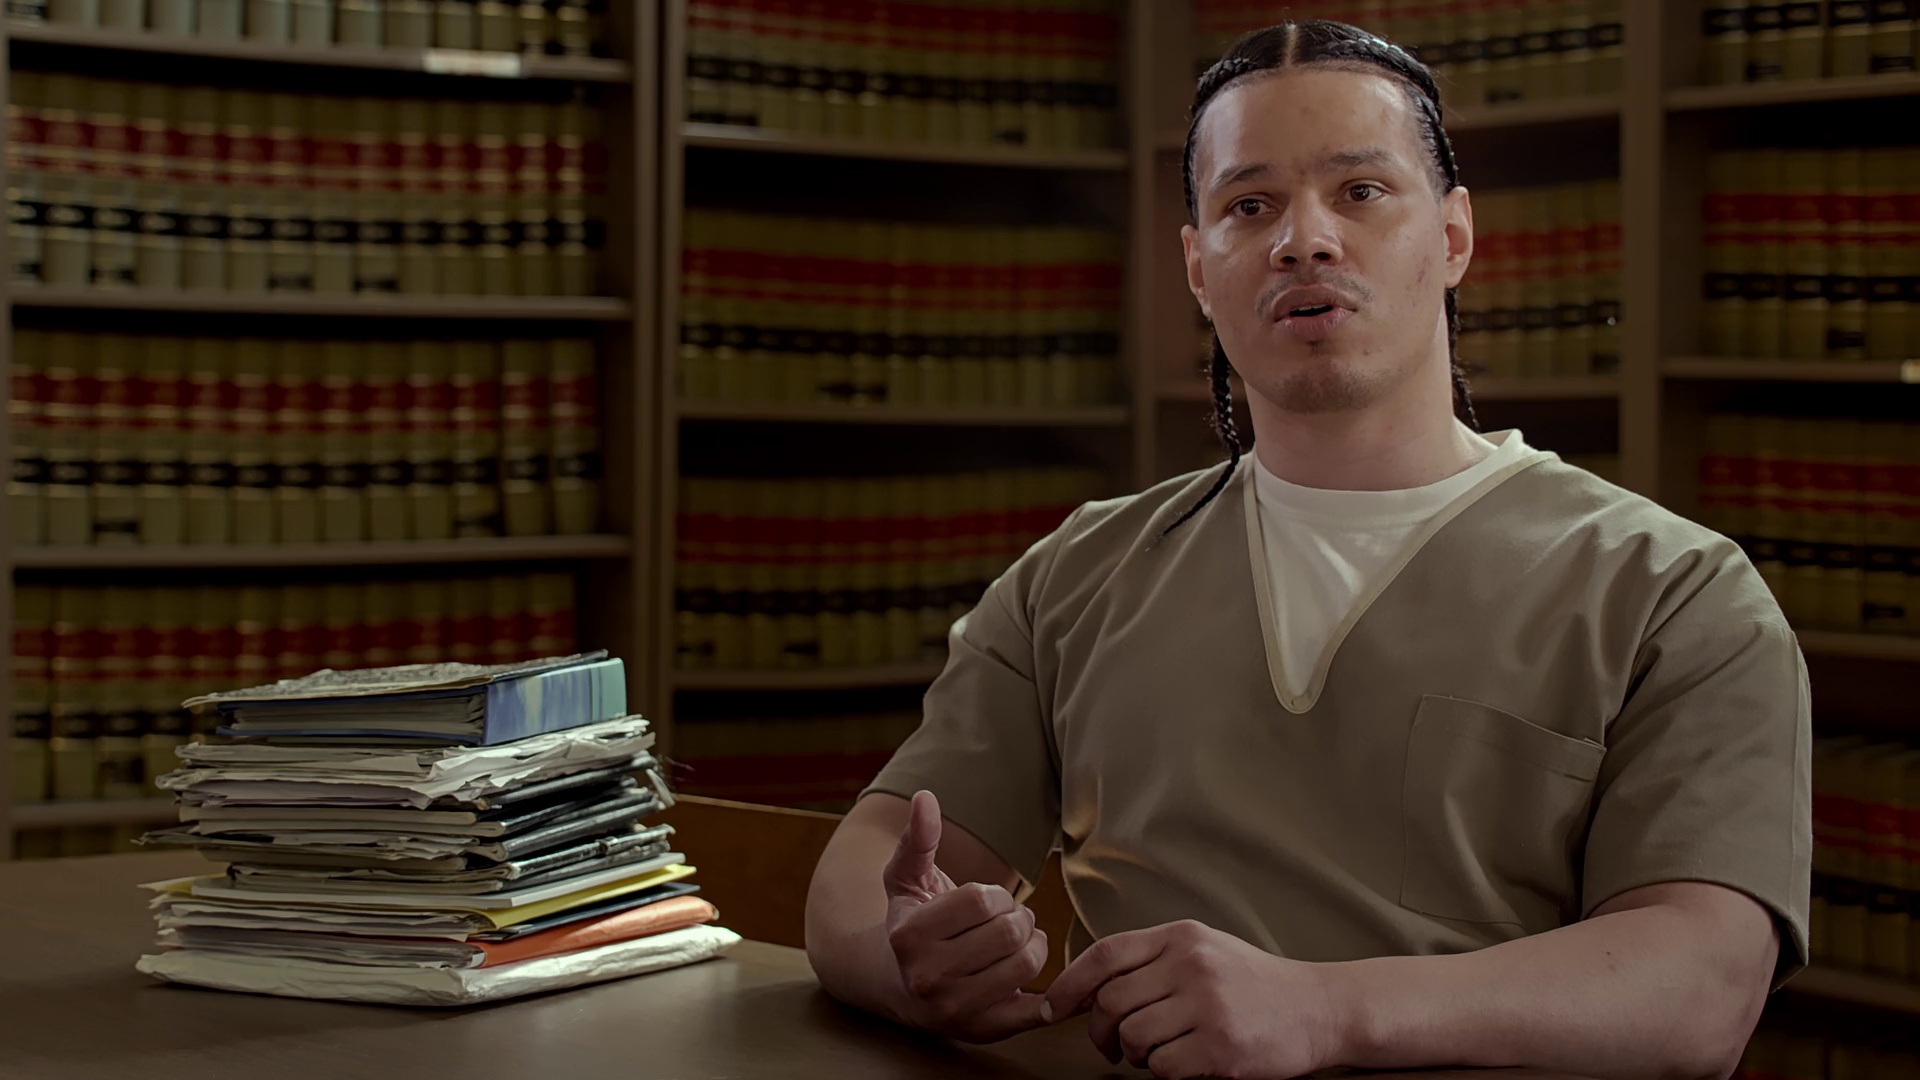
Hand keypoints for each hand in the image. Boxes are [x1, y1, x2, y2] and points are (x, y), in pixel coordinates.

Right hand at [882, 790, 1051, 1043]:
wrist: (900, 988)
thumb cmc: (912, 924)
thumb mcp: (906, 880)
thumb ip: (918, 839)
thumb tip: (925, 797)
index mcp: (909, 936)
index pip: (980, 900)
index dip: (995, 894)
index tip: (988, 901)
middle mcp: (928, 978)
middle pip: (1009, 932)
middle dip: (1019, 917)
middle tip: (1010, 920)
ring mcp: (957, 1009)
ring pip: (1027, 963)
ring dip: (1034, 944)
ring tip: (1018, 943)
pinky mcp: (986, 1030)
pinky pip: (1039, 1012)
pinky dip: (1064, 997)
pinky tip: (1070, 985)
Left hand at [1043, 920, 1350, 1078]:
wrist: (1319, 1008)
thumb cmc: (1254, 984)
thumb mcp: (1204, 951)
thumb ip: (1152, 961)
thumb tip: (1089, 989)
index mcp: (1181, 936)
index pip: (1105, 954)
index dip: (1070, 983)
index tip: (1053, 1007)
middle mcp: (1192, 964)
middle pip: (1111, 1001)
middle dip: (1099, 1030)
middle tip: (1109, 1046)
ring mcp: (1208, 1005)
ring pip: (1133, 1036)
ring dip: (1134, 1054)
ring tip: (1156, 1053)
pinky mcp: (1222, 1046)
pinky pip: (1163, 1068)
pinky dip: (1163, 1073)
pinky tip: (1183, 1063)